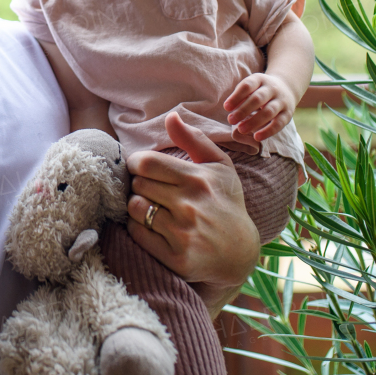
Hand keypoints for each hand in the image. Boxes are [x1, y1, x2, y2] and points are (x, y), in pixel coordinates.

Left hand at [125, 113, 259, 312]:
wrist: (240, 252)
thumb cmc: (225, 202)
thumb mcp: (219, 166)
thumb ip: (193, 139)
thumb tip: (171, 116)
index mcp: (198, 179)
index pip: (146, 163)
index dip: (136, 164)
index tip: (142, 169)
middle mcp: (191, 205)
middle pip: (138, 184)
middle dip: (139, 185)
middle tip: (151, 191)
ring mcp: (183, 233)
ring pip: (135, 208)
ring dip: (137, 207)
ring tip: (151, 208)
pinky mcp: (176, 258)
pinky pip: (137, 234)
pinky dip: (138, 228)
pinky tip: (152, 227)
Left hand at [224, 72, 294, 141]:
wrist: (287, 88)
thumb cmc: (260, 90)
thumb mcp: (251, 87)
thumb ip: (240, 96)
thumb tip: (230, 109)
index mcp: (260, 79)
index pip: (247, 86)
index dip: (236, 97)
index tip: (226, 107)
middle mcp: (272, 88)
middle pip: (258, 99)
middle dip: (243, 110)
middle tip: (231, 120)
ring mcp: (282, 101)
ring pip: (269, 111)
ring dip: (254, 121)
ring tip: (241, 129)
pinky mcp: (287, 114)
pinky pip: (278, 123)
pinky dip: (267, 131)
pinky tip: (256, 137)